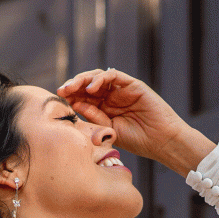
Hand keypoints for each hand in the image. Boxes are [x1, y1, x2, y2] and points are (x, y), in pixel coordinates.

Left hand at [57, 68, 189, 163]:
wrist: (160, 141)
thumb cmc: (137, 140)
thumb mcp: (108, 131)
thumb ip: (93, 117)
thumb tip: (75, 104)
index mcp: (103, 108)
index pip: (83, 97)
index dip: (70, 97)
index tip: (57, 102)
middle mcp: (111, 97)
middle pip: (87, 85)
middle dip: (73, 86)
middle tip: (61, 91)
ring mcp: (121, 89)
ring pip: (98, 77)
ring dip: (83, 80)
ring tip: (73, 87)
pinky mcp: (132, 84)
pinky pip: (113, 76)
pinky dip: (101, 79)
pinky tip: (91, 88)